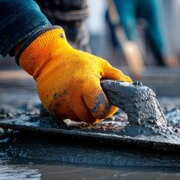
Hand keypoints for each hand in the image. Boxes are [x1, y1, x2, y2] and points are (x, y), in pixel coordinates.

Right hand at [17, 27, 131, 122]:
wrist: (48, 60)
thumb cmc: (78, 62)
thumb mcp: (100, 65)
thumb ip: (116, 77)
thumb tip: (131, 86)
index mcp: (84, 83)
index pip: (101, 110)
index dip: (108, 109)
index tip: (107, 101)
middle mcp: (70, 95)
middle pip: (91, 118)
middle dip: (97, 112)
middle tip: (96, 100)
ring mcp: (59, 103)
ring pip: (80, 120)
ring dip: (84, 112)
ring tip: (83, 97)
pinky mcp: (51, 109)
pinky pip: (68, 118)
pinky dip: (73, 111)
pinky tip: (72, 99)